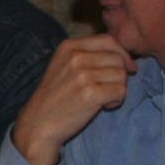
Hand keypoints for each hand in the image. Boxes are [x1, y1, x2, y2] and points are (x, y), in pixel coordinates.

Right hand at [10, 35, 136, 164]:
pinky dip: (116, 101)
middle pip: (117, 59)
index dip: (122, 54)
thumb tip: (123, 55)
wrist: (38, 123)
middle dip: (120, 75)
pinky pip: (120, 91)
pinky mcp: (90, 94)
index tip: (126, 68)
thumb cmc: (55, 96)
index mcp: (68, 46)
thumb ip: (88, 54)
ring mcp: (82, 75)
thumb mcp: (64, 66)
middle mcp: (75, 57)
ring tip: (104, 99)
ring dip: (118, 89)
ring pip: (121, 75)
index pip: (108, 40)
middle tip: (107, 89)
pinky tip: (103, 106)